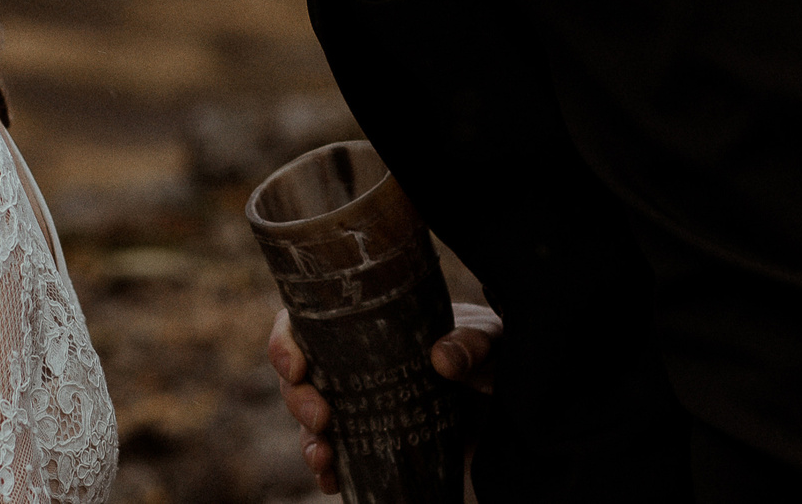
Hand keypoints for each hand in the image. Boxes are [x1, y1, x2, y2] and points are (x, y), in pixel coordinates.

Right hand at [267, 301, 502, 493]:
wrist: (515, 402)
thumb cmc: (494, 355)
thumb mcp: (488, 340)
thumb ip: (471, 343)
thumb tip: (442, 359)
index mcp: (367, 325)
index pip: (306, 322)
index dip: (285, 341)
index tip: (296, 366)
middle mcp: (355, 365)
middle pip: (299, 376)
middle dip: (295, 398)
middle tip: (320, 417)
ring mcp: (362, 407)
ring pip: (309, 420)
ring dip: (307, 440)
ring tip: (323, 457)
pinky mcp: (376, 443)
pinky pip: (337, 457)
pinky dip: (328, 470)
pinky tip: (333, 480)